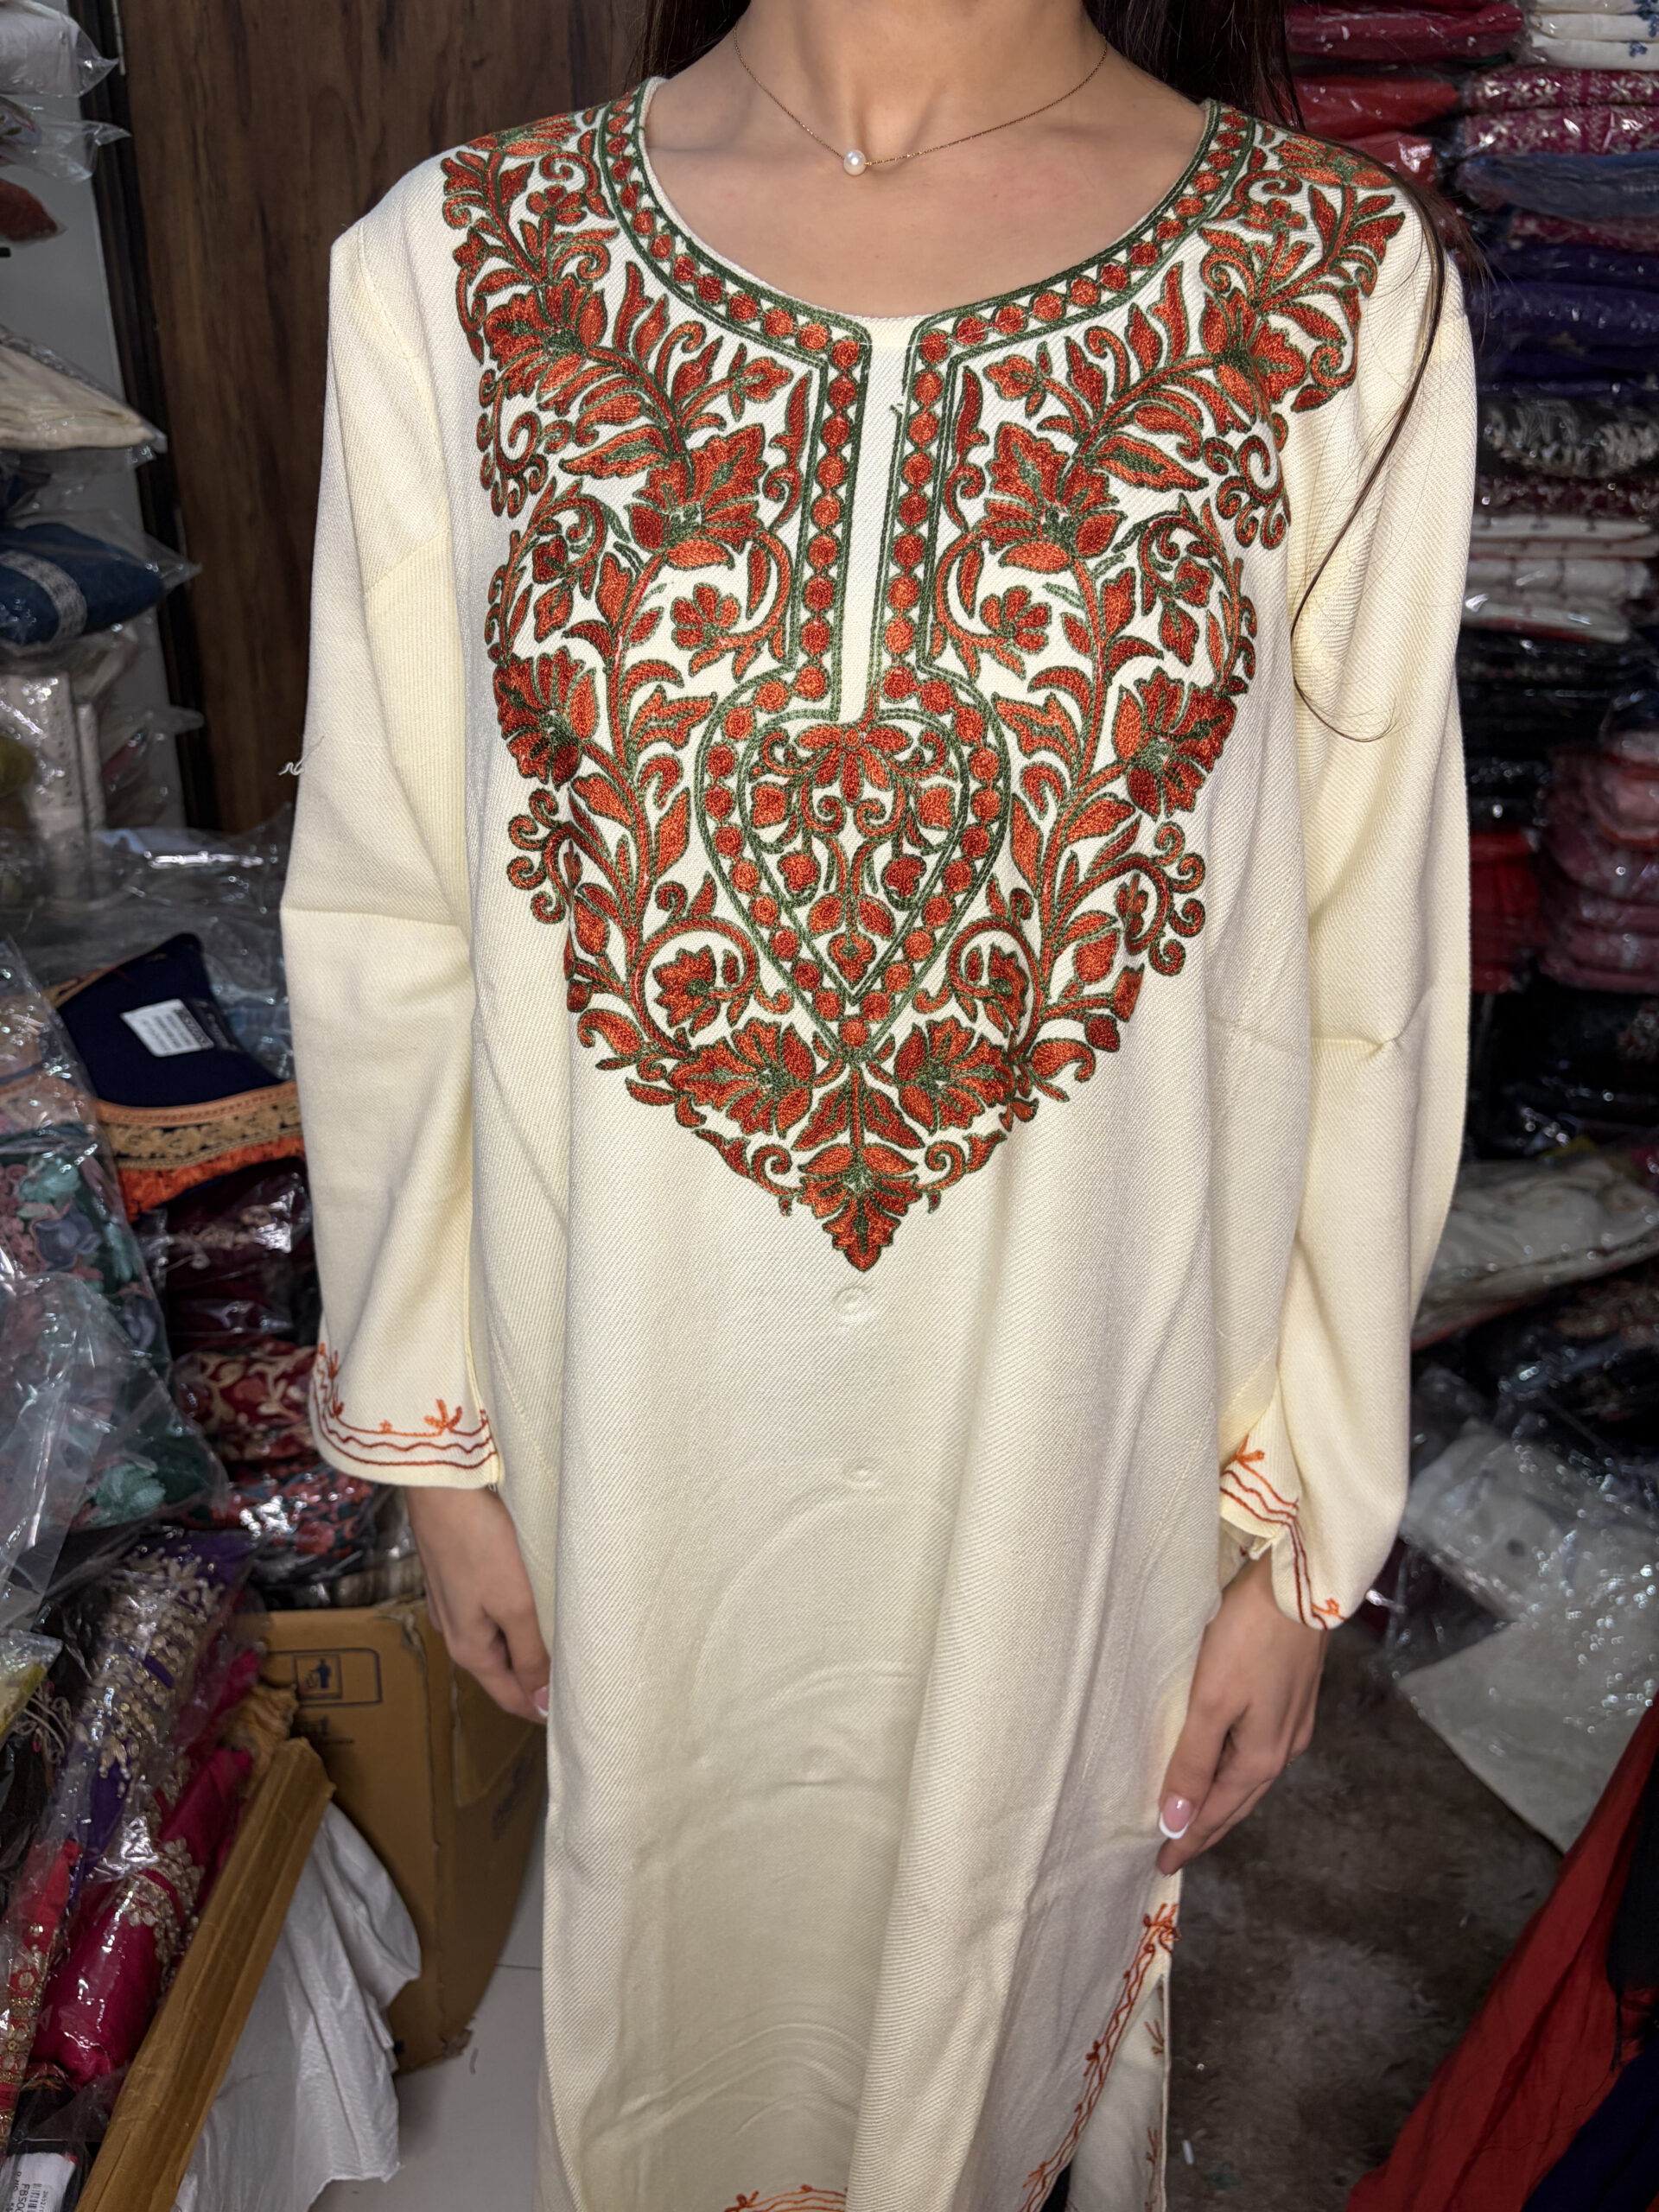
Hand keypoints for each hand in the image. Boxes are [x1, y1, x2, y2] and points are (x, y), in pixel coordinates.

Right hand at [406, 1485, 549, 1724]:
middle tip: (575, 1686)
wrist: (440, 1487)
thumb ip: (529, 1652)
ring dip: (524, 1651)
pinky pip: (489, 1615)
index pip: (509, 1696)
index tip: (572, 1718)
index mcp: (470, 1648)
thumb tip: (539, 1704)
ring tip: (561, 1652)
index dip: (538, 1711)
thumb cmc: (478, 1541)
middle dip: (532, 1683)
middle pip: (501, 1672)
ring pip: (496, 1642)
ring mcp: (453, 1605)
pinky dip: (513, 1623)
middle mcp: (458, 1633)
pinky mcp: (457, 1579)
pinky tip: (533, 1612)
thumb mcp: (513, 1602)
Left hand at [1155, 1551, 1324, 1874]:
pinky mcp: (1292, 1695)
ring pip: (1248, 1775)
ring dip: (1221, 1798)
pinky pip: (1257, 1748)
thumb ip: (1193, 1761)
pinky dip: (1233, 1767)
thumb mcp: (1212, 1700)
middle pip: (1237, 1801)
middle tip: (1173, 1850)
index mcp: (1262, 1756)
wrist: (1301, 1583)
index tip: (1162, 1866)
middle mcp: (1283, 1747)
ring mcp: (1292, 1721)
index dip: (1189, 1839)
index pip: (1218, 1813)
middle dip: (1206, 1827)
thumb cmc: (1249, 1636)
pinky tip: (1222, 1760)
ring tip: (1193, 1813)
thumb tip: (1177, 1822)